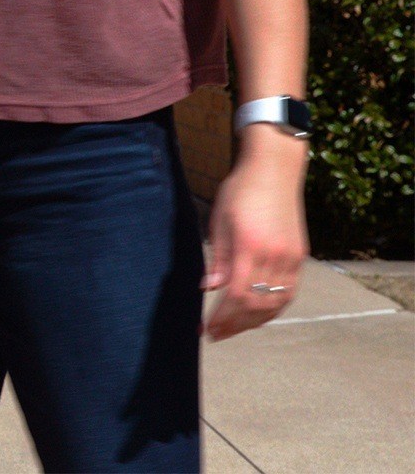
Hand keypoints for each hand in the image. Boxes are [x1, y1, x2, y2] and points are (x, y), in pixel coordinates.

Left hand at [203, 126, 309, 340]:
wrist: (274, 169)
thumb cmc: (240, 191)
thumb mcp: (220, 221)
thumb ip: (218, 258)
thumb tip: (208, 288)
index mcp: (251, 246)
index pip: (237, 295)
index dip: (222, 317)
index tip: (205, 329)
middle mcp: (276, 256)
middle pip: (257, 305)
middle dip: (234, 325)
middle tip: (213, 335)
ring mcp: (291, 258)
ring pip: (276, 303)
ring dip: (253, 321)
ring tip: (231, 329)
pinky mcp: (299, 256)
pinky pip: (288, 293)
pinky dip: (272, 309)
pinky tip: (256, 314)